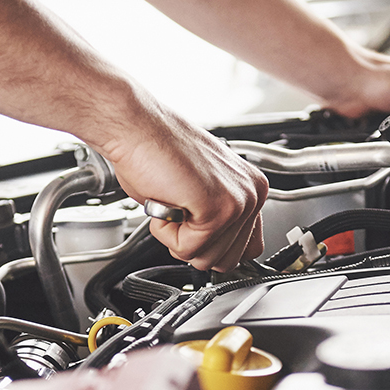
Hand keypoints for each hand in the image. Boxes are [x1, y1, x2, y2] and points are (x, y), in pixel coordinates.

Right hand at [98, 105, 267, 272]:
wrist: (136, 127)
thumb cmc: (156, 151)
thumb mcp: (199, 190)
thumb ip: (215, 220)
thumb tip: (213, 250)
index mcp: (251, 187)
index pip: (248, 248)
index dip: (212, 246)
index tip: (193, 224)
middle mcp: (252, 194)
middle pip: (228, 261)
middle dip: (193, 244)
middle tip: (178, 208)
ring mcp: (238, 202)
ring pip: (207, 259)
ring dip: (178, 238)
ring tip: (172, 201)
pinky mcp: (218, 209)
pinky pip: (188, 249)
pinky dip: (166, 232)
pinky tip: (166, 201)